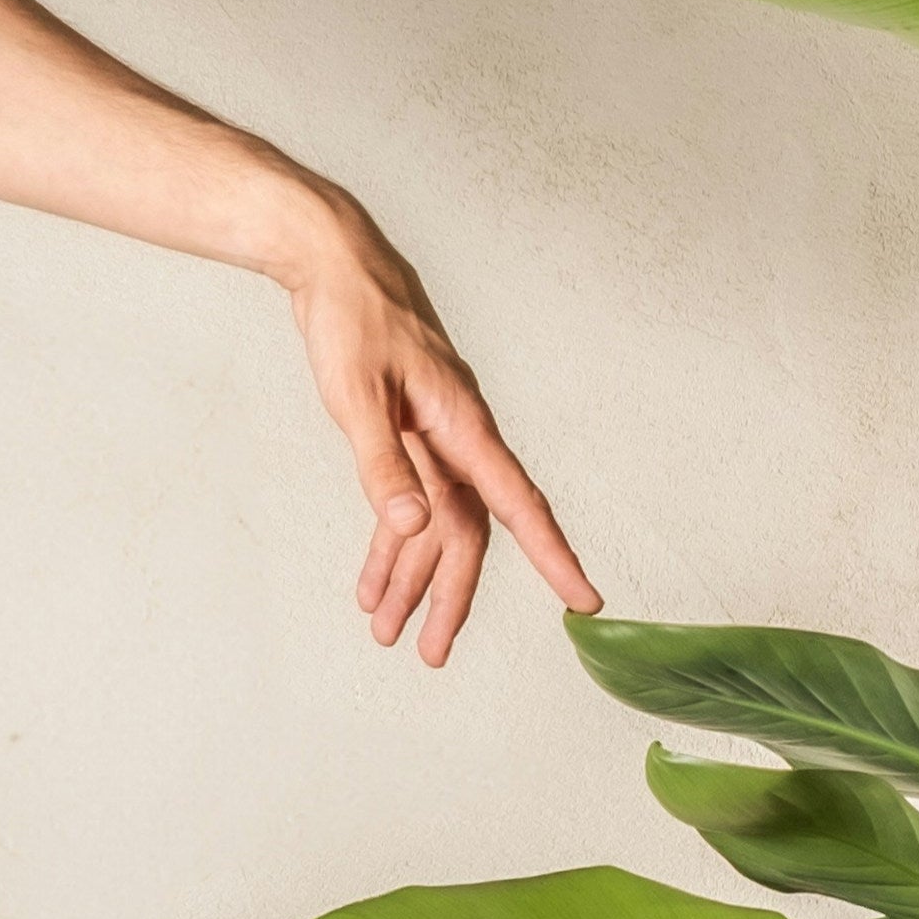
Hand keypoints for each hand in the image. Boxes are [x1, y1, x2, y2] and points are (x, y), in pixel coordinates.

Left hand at [272, 180, 600, 661]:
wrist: (333, 265)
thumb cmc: (351, 320)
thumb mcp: (356, 395)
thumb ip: (384, 465)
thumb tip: (413, 526)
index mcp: (462, 431)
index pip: (518, 507)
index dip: (553, 556)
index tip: (584, 599)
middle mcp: (457, 443)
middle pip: (468, 535)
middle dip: (449, 596)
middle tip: (430, 653)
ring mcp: (434, 441)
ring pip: (435, 527)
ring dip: (411, 579)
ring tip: (384, 631)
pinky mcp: (406, 437)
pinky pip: (408, 504)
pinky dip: (389, 545)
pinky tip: (371, 581)